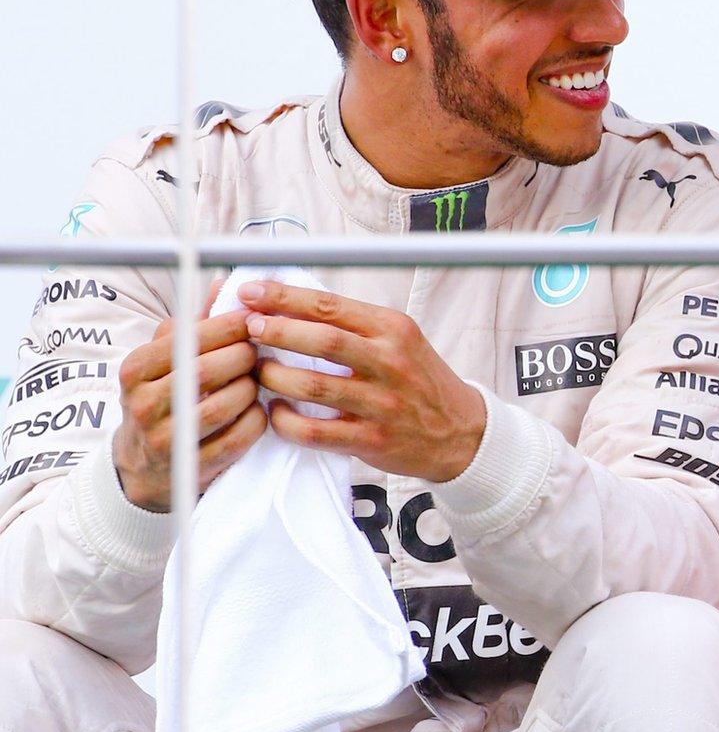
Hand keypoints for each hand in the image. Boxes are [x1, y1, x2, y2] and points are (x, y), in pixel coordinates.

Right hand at [113, 278, 264, 511]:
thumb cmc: (163, 397)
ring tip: (256, 381)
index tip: (253, 319)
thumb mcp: (165, 359)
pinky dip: (256, 420)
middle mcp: (143, 403)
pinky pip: (239, 436)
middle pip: (209, 370)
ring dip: (252, 389)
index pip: (188, 339)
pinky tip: (257, 410)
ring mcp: (166, 438)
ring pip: (226, 404)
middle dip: (244, 357)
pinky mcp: (191, 467)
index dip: (228, 326)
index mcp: (135, 369)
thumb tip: (222, 281)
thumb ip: (194, 323)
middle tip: (259, 352)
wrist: (144, 465)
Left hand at [239, 279, 486, 481]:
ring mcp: (382, 403)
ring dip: (274, 376)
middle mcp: (391, 362)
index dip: (285, 297)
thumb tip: (293, 303)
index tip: (251, 292)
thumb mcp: (400, 340)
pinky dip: (286, 422)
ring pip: (313, 385)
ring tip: (257, 372)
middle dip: (274, 331)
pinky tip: (275, 413)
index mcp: (394, 330)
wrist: (460, 432)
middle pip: (321, 341)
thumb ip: (355, 324)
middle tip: (246, 329)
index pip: (331, 306)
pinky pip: (315, 431)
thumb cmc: (420, 381)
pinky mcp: (373, 440)